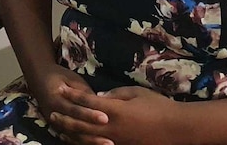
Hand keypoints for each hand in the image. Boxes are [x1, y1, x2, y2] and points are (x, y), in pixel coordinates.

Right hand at [29, 65, 109, 143]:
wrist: (39, 78)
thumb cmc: (60, 76)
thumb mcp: (73, 79)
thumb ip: (84, 93)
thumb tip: (100, 104)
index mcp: (57, 98)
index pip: (76, 109)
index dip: (90, 114)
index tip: (106, 118)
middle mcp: (53, 112)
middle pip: (75, 126)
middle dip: (92, 133)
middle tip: (109, 140)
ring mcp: (53, 123)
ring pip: (72, 136)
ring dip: (89, 142)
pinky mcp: (54, 127)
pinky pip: (69, 138)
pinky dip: (81, 143)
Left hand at [51, 85, 175, 144]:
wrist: (175, 129)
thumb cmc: (158, 106)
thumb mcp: (136, 93)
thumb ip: (116, 94)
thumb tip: (100, 96)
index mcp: (114, 109)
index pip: (87, 100)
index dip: (73, 94)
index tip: (61, 88)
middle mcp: (110, 127)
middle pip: (81, 122)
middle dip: (65, 116)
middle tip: (52, 112)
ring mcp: (114, 140)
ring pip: (85, 138)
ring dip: (70, 132)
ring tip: (58, 127)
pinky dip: (84, 142)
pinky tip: (77, 140)